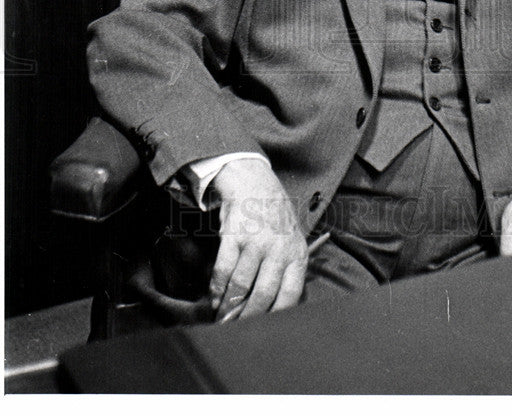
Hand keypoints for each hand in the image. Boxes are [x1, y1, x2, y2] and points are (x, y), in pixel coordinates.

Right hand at [209, 158, 308, 320]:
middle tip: (237, 329)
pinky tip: (215, 299)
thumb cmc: (274, 217)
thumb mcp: (292, 240)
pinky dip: (217, 290)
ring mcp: (256, 241)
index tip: (263, 329)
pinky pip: (223, 271)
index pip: (290, 295)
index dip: (275, 316)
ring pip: (240, 286)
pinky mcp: (234, 235)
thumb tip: (278, 309)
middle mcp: (278, 248)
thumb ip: (288, 269)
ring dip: (228, 308)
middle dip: (248, 318)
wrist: (254, 182)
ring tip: (222, 319)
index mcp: (296, 253)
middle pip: (263, 295)